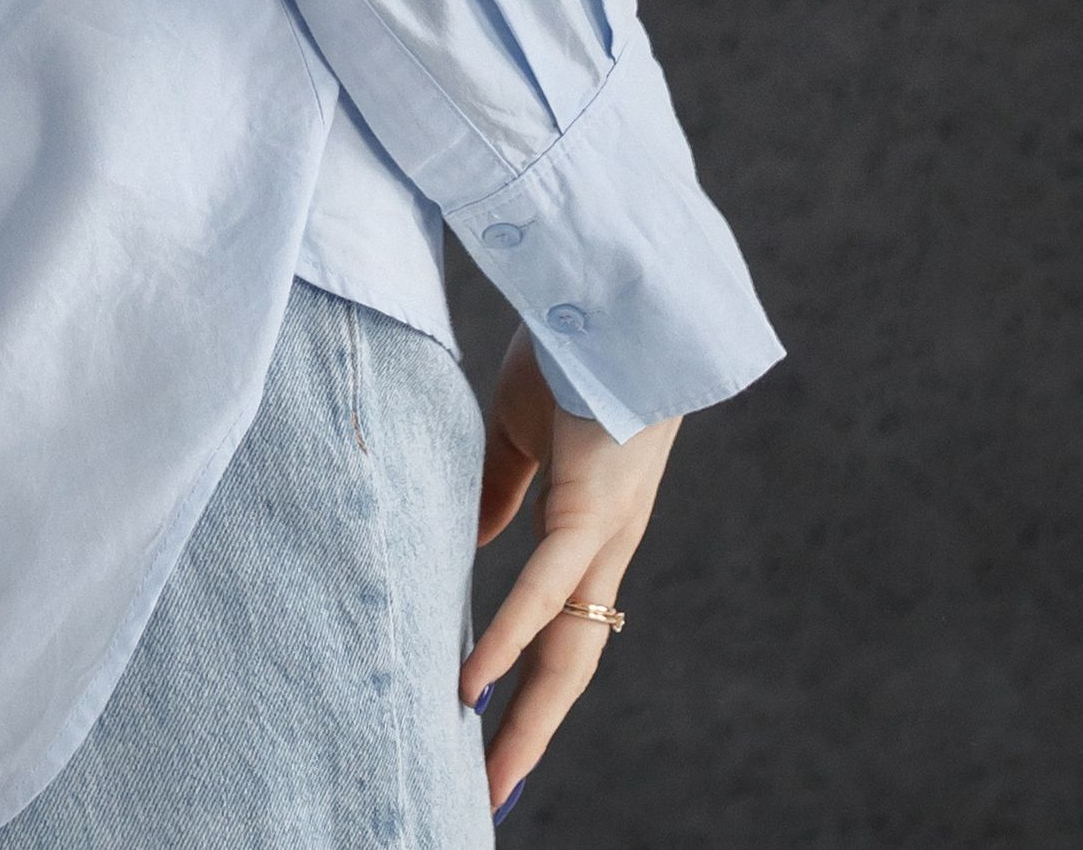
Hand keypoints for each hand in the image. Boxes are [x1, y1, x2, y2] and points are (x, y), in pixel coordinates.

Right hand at [461, 327, 678, 817]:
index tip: (493, 737)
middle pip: (569, 665)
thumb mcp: (520, 430)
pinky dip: (509, 638)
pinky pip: (546, 586)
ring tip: (491, 774)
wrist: (610, 288)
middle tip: (492, 794)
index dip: (529, 687)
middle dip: (531, 733)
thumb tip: (472, 542)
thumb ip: (501, 489)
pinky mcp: (591, 502)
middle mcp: (606, 546)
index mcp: (592, 529)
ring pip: (568, 648)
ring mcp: (605, 530)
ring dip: (528, 717)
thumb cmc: (566, 346)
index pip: (560, 629)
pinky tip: (476, 681)